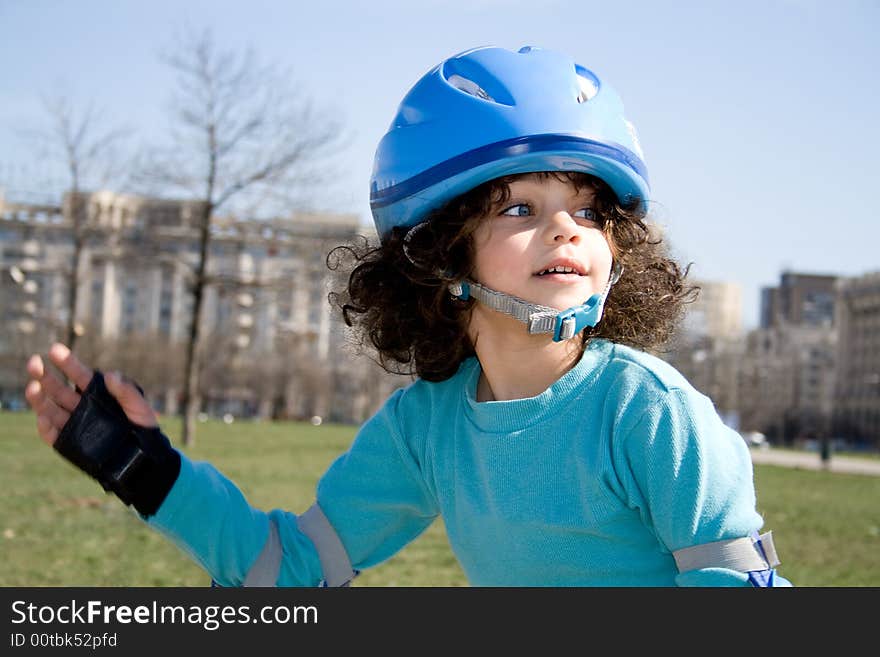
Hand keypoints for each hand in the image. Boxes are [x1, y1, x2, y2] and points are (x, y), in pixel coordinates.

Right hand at [25, 343, 158, 445]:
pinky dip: (44, 427)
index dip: (67, 362)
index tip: (55, 349)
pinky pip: (51, 434)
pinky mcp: (68, 443)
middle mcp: (81, 407)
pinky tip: (42, 417)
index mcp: (97, 394)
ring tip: (32, 387)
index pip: (79, 375)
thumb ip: (126, 392)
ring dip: (38, 398)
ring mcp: (73, 424)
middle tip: (33, 362)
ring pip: (49, 409)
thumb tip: (110, 375)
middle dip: (43, 376)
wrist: (141, 458)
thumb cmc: (142, 428)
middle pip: (57, 390)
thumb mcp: (140, 407)